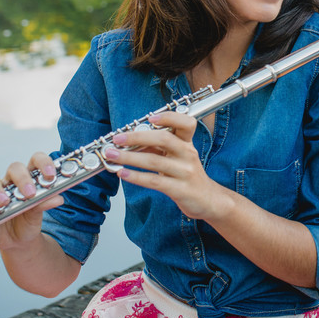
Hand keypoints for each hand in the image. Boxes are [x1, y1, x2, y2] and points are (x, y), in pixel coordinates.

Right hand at [0, 152, 63, 251]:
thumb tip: (58, 198)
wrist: (18, 241)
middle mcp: (11, 182)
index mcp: (29, 178)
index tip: (50, 174)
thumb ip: (45, 203)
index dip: (43, 163)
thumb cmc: (29, 221)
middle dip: (22, 179)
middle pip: (14, 168)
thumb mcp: (38, 214)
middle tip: (29, 194)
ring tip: (4, 203)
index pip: (35, 161)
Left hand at [102, 111, 233, 220]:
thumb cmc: (186, 174)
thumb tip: (129, 140)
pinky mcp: (180, 190)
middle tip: (118, 138)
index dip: (169, 117)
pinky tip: (122, 173)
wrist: (207, 199)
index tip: (150, 118)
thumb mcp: (177, 156)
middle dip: (137, 137)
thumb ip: (157, 146)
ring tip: (112, 155)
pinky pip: (154, 181)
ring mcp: (185, 172)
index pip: (186, 123)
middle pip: (164, 139)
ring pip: (154, 161)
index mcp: (187, 143)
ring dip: (129, 157)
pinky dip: (136, 176)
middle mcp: (188, 154)